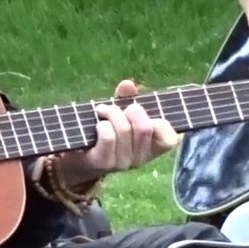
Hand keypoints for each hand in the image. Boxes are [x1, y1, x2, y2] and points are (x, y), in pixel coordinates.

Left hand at [55, 79, 178, 184]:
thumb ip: (126, 99)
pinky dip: (101, 123)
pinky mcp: (102, 163)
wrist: (78, 157)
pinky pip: (108, 136)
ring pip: (124, 129)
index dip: (162, 123)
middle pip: (145, 127)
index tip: (147, 115)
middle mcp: (139, 159)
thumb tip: (128, 85)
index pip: (170, 139)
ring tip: (102, 110)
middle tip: (119, 108)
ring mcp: (121, 163)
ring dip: (111, 113)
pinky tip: (96, 123)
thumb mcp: (119, 115)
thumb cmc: (105, 132)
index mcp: (150, 149)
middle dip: (131, 110)